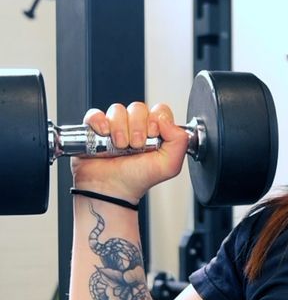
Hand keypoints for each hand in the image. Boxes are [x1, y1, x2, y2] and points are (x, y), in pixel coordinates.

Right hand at [70, 101, 189, 202]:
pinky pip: (95, 114)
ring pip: (118, 110)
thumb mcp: (169, 165)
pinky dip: (99, 122)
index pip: (159, 110)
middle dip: (137, 128)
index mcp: (154, 131)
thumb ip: (180, 141)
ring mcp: (114, 126)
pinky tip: (103, 135)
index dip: (156, 121)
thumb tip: (166, 120)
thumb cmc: (137, 179)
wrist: (112, 190)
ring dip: (119, 129)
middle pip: (138, 108)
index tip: (152, 137)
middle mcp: (134, 126)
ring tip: (120, 147)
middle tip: (135, 146)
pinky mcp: (95, 128)